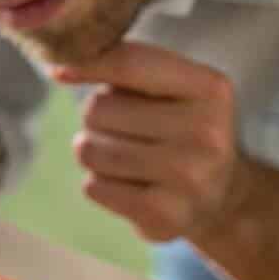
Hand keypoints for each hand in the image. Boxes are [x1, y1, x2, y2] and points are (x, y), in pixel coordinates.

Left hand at [50, 42, 253, 243]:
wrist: (220, 196)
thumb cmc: (179, 127)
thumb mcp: (171, 87)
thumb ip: (126, 66)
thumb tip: (61, 67)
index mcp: (210, 89)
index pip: (129, 65)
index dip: (86, 64)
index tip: (58, 72)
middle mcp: (207, 133)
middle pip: (98, 109)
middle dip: (96, 118)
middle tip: (123, 130)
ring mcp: (189, 178)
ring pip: (90, 150)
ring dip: (94, 152)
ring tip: (124, 156)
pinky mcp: (166, 216)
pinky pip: (93, 187)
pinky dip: (100, 184)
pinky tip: (131, 185)